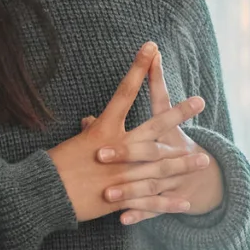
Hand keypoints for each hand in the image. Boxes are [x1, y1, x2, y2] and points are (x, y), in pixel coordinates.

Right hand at [48, 41, 212, 223]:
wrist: (43, 195)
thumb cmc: (54, 166)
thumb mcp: (72, 143)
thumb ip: (90, 132)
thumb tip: (91, 121)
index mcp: (103, 130)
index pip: (124, 92)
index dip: (138, 68)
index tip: (151, 46)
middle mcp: (117, 149)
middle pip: (154, 127)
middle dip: (178, 115)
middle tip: (200, 101)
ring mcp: (122, 175)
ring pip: (160, 167)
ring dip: (183, 164)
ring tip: (206, 159)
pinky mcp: (121, 198)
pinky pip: (150, 200)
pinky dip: (168, 202)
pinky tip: (186, 202)